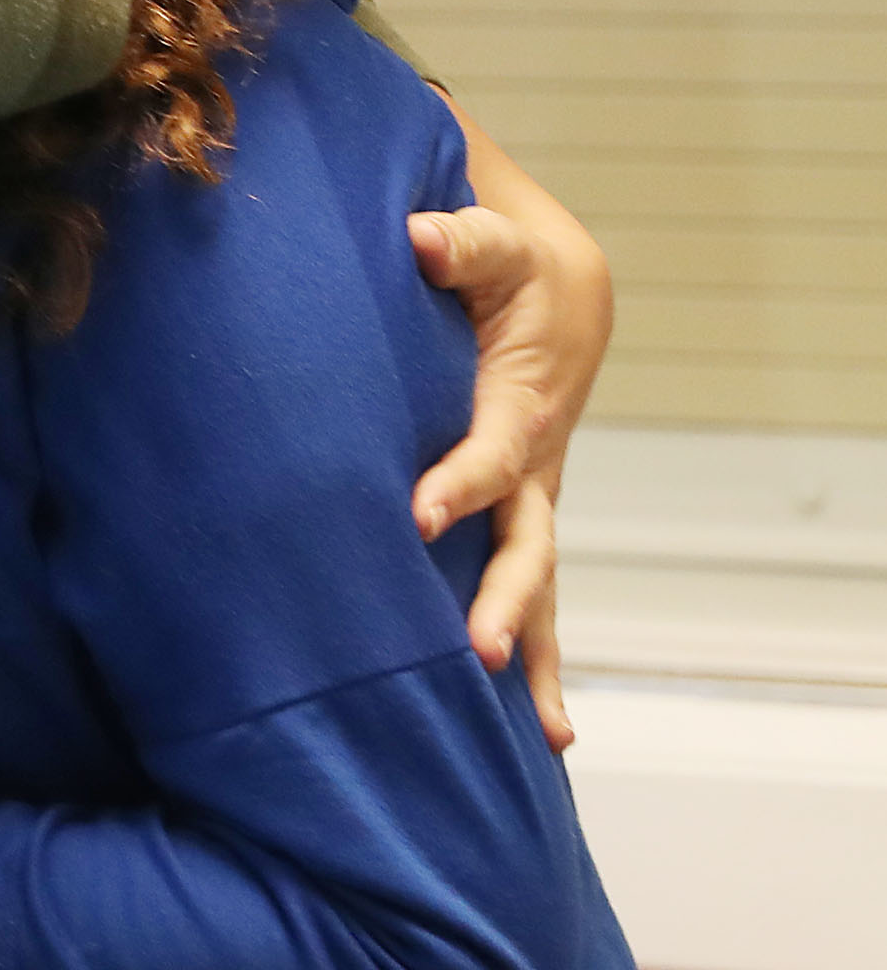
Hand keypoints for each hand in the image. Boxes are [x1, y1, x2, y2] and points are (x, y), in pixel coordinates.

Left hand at [408, 119, 610, 754]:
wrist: (552, 299)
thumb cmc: (507, 271)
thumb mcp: (490, 244)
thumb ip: (457, 242)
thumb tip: (419, 236)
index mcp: (521, 408)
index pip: (491, 456)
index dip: (459, 483)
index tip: (417, 516)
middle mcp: (534, 469)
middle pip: (527, 547)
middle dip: (508, 600)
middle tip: (482, 652)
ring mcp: (527, 502)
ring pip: (536, 588)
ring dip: (537, 653)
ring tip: (543, 733)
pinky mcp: (511, 520)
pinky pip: (525, 593)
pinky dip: (535, 657)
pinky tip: (530, 731)